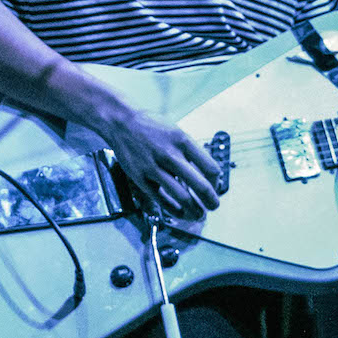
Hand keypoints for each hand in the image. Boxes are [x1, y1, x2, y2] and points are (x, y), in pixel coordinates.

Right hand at [95, 100, 221, 220]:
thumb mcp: (176, 132)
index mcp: (183, 141)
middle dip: (211, 201)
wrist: (121, 123)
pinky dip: (174, 210)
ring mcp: (155, 168)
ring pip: (182, 197)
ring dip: (194, 210)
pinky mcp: (141, 178)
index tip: (215, 186)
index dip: (216, 182)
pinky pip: (162, 200)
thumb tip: (206, 171)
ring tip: (198, 214)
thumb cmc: (150, 126)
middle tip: (213, 206)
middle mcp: (171, 155)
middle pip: (200, 185)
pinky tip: (181, 213)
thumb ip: (190, 151)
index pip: (211, 168)